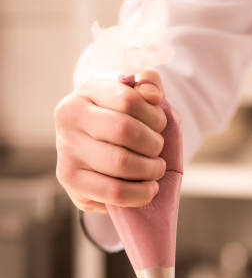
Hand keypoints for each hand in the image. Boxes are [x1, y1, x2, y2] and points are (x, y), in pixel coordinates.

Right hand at [55, 70, 166, 212]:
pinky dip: (140, 193)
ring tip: (156, 168)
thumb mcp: (133, 96)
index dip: (154, 115)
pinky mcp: (72, 183)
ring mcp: (66, 153)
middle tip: (158, 150)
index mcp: (83, 95)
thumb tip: (153, 93)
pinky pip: (114, 192)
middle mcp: (68, 122)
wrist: (93, 150)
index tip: (159, 125)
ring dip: (150, 169)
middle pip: (125, 131)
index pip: (128, 100)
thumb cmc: (119, 120)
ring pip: (121, 163)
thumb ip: (148, 84)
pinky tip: (150, 188)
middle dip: (153, 143)